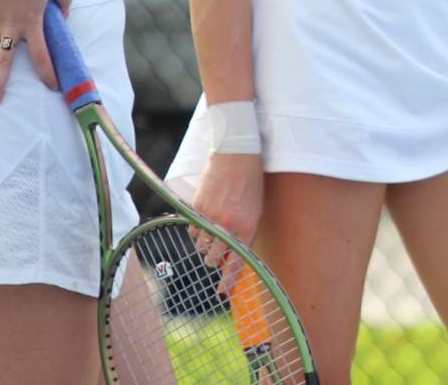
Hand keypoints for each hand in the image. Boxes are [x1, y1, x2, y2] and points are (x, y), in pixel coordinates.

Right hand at [188, 152, 264, 280]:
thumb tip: (235, 255)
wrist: (236, 153)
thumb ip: (245, 234)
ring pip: (201, 245)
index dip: (228, 282)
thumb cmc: (251, 182)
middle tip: (217, 249)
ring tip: (214, 225)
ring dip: (205, 242)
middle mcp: (227, 227)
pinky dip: (196, 227)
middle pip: (213, 258)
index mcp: (246, 229)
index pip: (235, 264)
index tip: (222, 293)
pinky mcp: (196, 208)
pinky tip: (205, 215)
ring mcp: (209, 218)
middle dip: (215, 258)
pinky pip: (192, 229)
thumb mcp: (255, 211)